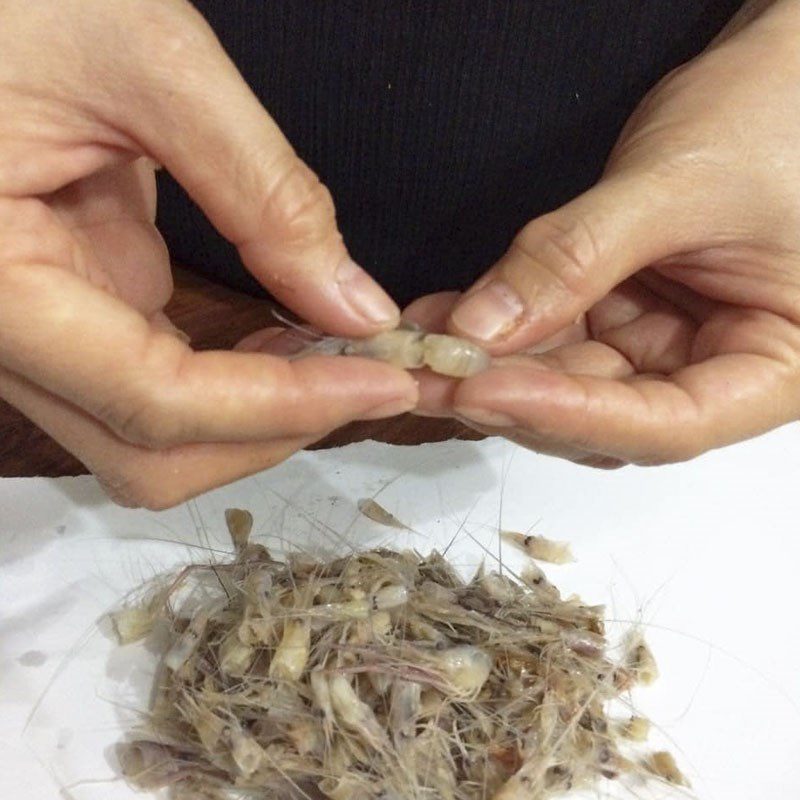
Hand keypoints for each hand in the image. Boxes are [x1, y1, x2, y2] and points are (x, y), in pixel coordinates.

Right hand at [0, 0, 415, 507]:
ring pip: (152, 434)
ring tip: (345, 360)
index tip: (386, 382)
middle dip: (274, 430)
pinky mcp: (66, 308)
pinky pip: (155, 382)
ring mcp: (34, 331)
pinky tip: (291, 338)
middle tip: (372, 378)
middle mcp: (1, 338)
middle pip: (151, 454)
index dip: (284, 407)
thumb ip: (263, 194)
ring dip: (258, 417)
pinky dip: (234, 381)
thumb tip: (358, 309)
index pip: (156, 400)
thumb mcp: (147, 64)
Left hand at [413, 0, 799, 467]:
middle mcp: (708, 369)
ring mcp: (654, 344)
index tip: (486, 391)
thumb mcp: (678, 187)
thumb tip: (484, 327)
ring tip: (420, 350)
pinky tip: (441, 318)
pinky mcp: (611, 315)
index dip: (571, 416)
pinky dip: (492, 328)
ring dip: (488, 367)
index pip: (669, 424)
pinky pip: (545, 334)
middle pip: (602, 415)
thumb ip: (580, 258)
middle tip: (430, 377)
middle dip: (510, 396)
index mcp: (774, 365)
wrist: (770, 79)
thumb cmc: (771, 118)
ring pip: (562, 381)